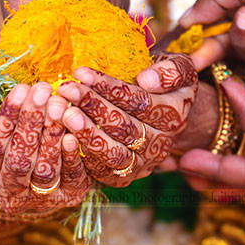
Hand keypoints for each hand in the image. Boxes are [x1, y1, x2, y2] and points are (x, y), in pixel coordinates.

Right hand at [0, 84, 91, 212]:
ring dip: (52, 135)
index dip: (5, 119)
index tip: (20, 89)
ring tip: (58, 105)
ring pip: (44, 170)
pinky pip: (70, 178)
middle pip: (18, 160)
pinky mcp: (67, 198)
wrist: (25, 177)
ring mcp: (37, 200)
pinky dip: (71, 156)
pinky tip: (73, 134)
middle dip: (31, 122)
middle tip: (43, 90)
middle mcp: (6, 195)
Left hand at [55, 53, 198, 186]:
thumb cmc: (163, 83)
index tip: (82, 72)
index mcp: (174, 116)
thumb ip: (171, 70)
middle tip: (66, 90)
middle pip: (124, 127)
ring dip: (87, 134)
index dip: (109, 87)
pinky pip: (103, 171)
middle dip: (92, 106)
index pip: (139, 101)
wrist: (165, 114)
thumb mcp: (179, 67)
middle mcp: (161, 144)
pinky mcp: (124, 177)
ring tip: (65, 114)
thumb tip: (147, 80)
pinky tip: (65, 136)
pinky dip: (83, 156)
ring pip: (114, 153)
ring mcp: (143, 164)